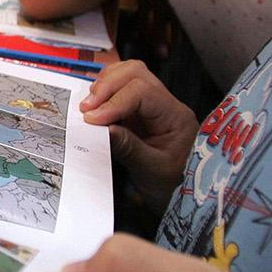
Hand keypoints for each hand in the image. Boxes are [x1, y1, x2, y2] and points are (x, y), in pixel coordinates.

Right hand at [80, 60, 197, 212]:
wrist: (184, 198)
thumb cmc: (173, 186)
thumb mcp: (151, 171)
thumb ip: (128, 147)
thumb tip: (100, 128)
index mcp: (175, 116)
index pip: (142, 92)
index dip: (114, 102)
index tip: (91, 120)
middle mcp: (165, 103)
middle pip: (135, 73)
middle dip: (107, 86)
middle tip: (87, 109)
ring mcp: (152, 104)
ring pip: (127, 74)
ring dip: (104, 85)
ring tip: (89, 107)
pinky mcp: (138, 110)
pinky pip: (120, 88)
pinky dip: (104, 92)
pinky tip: (95, 108)